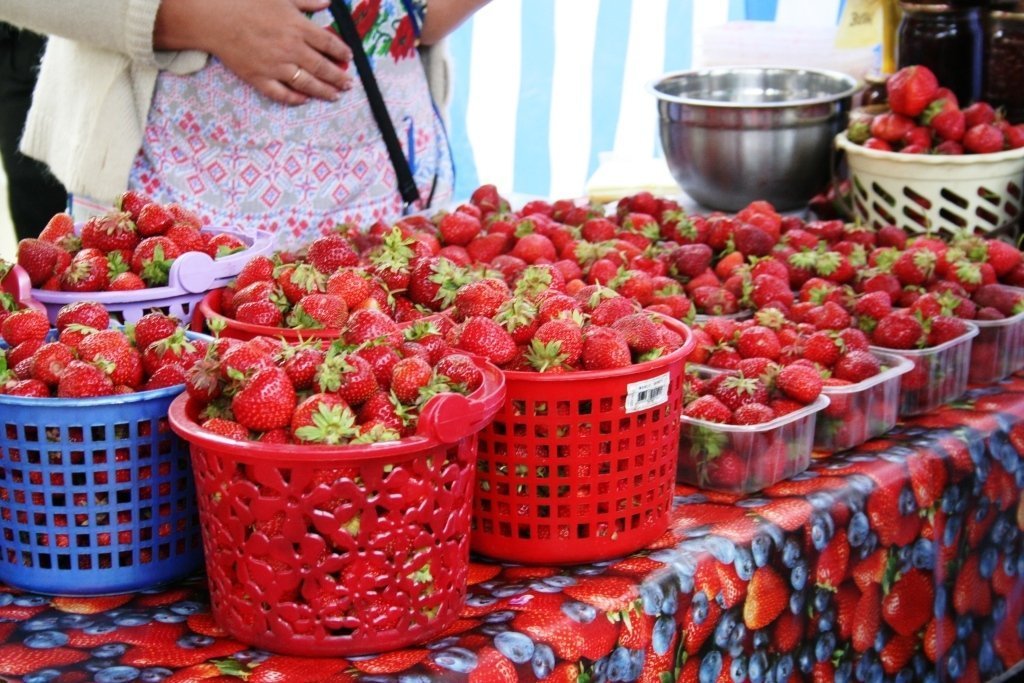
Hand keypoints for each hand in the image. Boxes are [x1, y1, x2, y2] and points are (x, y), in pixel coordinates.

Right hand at [155, 0, 353, 104]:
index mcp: (298, 27)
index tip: (348, 58)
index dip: (342, 52)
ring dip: (324, 91)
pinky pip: (281, 94)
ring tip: (335, 96)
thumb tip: (327, 2)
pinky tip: (304, 100)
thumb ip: (306, 0)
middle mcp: (291, 49)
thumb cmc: (246, 2)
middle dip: (338, 77)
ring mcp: (276, 66)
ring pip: (307, 84)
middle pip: (323, 67)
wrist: (215, 17)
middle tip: (348, 84)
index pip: (328, 44)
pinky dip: (295, 99)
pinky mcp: (260, 78)